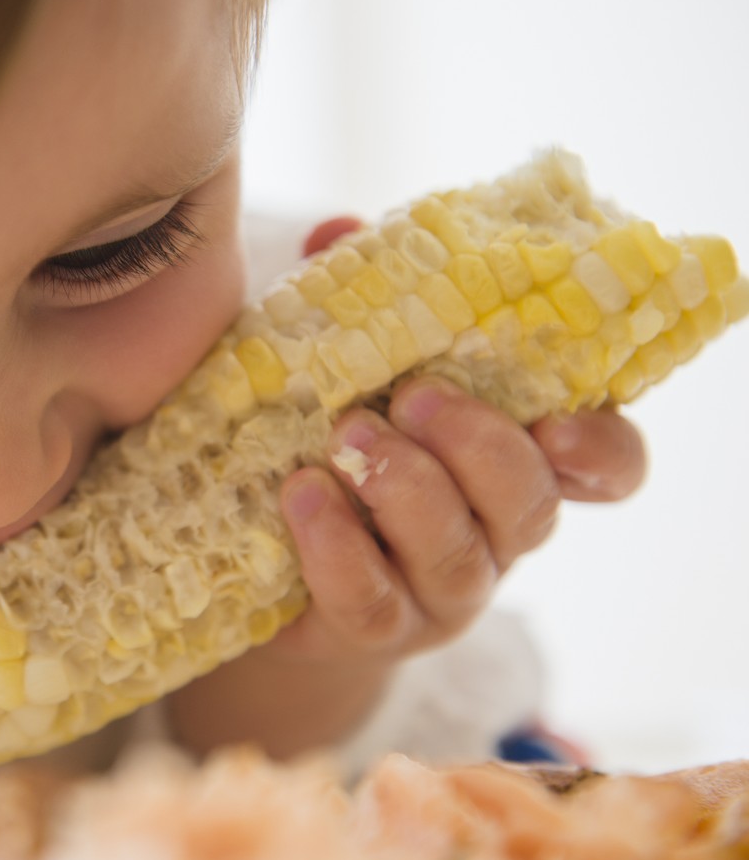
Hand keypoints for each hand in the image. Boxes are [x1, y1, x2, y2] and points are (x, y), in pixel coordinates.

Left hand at [164, 216, 646, 759]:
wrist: (255, 551)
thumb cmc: (322, 437)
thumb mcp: (340, 364)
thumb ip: (353, 300)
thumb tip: (339, 230)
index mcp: (509, 461)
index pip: (603, 467)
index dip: (602, 451)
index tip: (561, 427)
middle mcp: (491, 533)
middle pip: (527, 506)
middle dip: (479, 448)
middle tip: (413, 397)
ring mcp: (437, 591)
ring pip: (456, 556)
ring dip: (406, 491)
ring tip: (346, 438)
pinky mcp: (372, 629)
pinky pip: (370, 602)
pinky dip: (336, 547)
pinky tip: (300, 494)